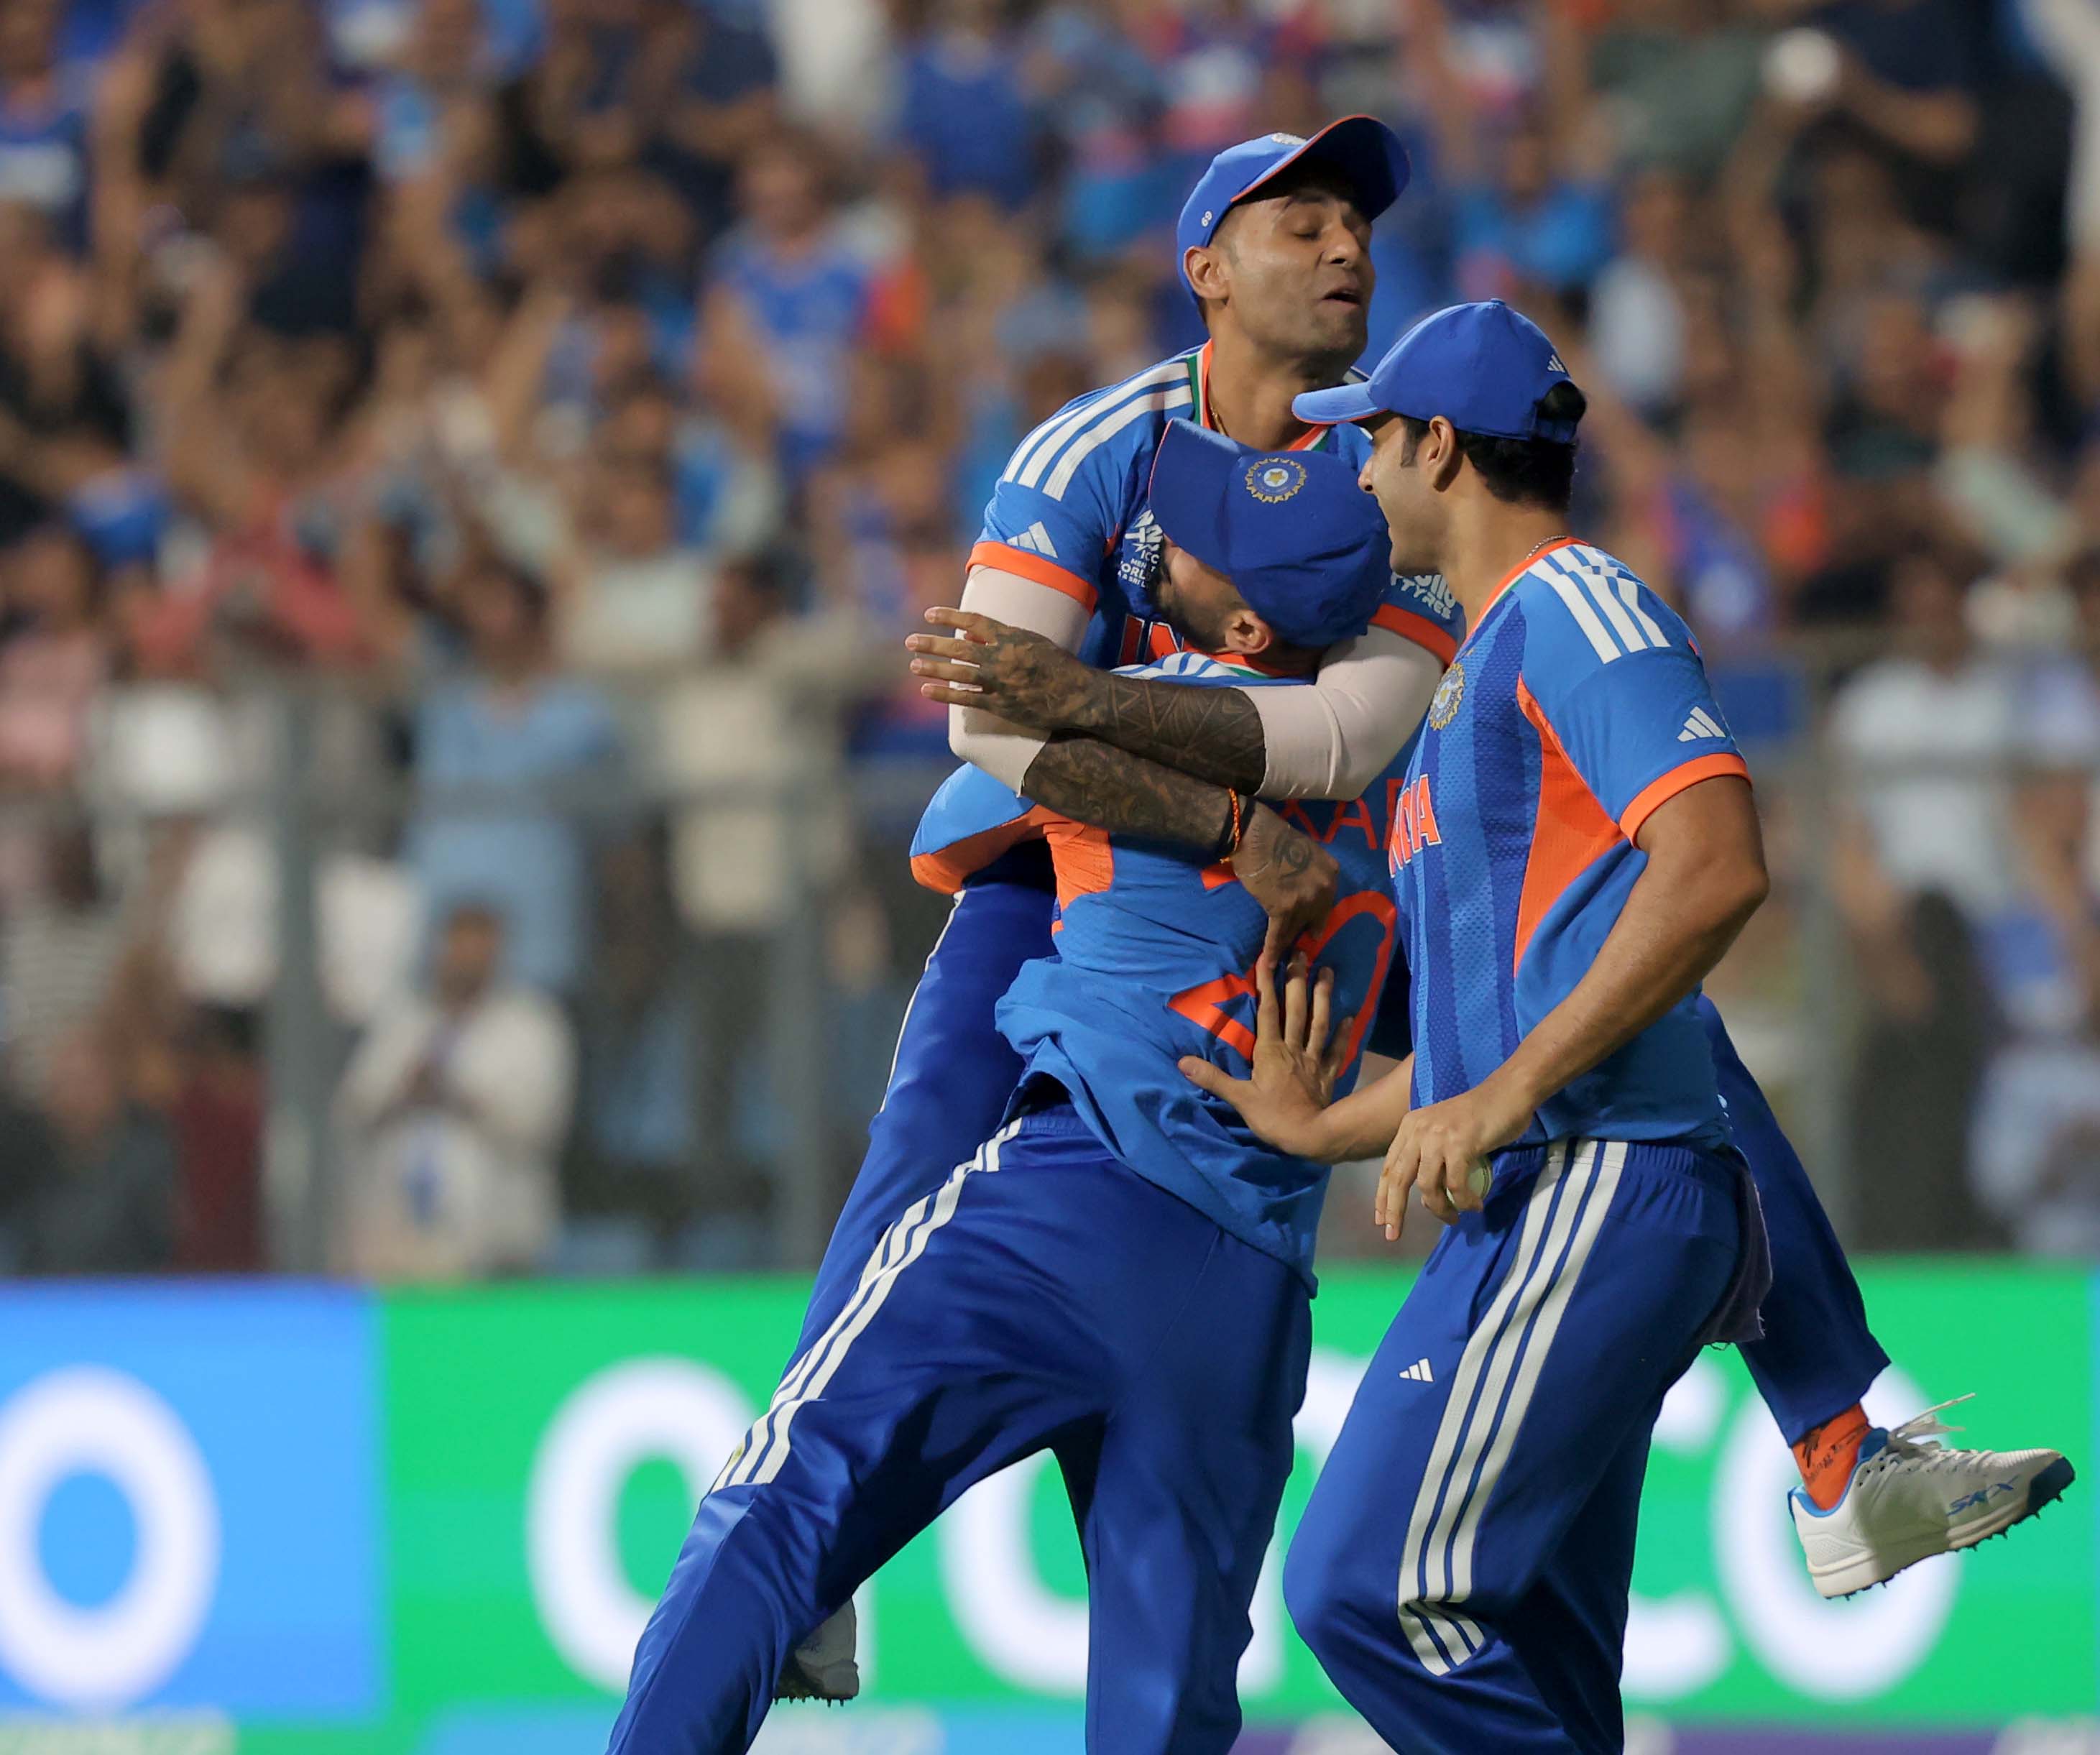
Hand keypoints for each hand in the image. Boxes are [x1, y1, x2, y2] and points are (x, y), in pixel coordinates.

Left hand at [906, 607, 1103, 732]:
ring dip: (933, 668)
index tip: (929, 614)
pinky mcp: (1000, 704)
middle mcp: (1001, 657)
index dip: (948, 617)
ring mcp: (999, 682)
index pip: (972, 621)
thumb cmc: (1059, 665)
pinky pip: (966, 699)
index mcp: (1011, 636)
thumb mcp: (1033, 641)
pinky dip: (944, 695)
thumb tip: (973, 634)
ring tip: (913, 664)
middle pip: (958, 648)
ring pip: (958, 673)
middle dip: (932, 644)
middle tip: (910, 641)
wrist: (1078, 695)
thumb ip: (1004, 636)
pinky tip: (927, 690)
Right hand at [1179, 955, 1353, 1155]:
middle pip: (1295, 1009)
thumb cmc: (1272, 1116)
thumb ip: (1213, 1077)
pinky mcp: (1326, 1073)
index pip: (1267, 1011)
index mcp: (1270, 1051)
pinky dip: (1343, 1033)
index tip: (1268, 958)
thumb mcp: (1238, 1098)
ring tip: (1327, 971)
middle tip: (1302, 953)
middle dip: (1297, 980)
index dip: (1266, 984)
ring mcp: (1312, 1059)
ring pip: (1318, 1022)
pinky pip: (1336, 1050)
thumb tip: (1182, 1062)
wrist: (1310, 1135)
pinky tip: (1350, 1016)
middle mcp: (1293, 1048)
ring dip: (1323, 996)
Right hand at [1234, 804, 1337, 964]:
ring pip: (1295, 927)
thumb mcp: (1307, 851)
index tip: (1312, 925)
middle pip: (1315, 917)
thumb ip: (1312, 871)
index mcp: (1332, 872)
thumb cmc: (1276, 837)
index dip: (1316, 913)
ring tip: (1282, 957)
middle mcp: (1324, 888)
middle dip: (1305, 930)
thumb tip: (1305, 887)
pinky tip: (1267, 962)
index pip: (1326, 900)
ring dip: (1286, 943)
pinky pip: (1277, 934)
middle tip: (1298, 944)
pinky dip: (1272, 949)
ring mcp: (1306, 900)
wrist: (1255, 835)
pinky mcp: (1284, 909)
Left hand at [1373, 1077, 1533, 1241]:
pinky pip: (1456, 1186)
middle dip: (1394, 1210)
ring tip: (1453, 1218)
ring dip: (1439, 1209)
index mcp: (1410, 1126)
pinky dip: (1465, 1201)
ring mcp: (1437, 1137)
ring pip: (1427, 1187)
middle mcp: (1418, 1130)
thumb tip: (1427, 1199)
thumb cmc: (1480, 1115)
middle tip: (1393, 1235)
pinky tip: (1475, 1205)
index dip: (1382, 1196)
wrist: (1507, 1093)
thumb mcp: (1444, 1132)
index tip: (1381, 1220)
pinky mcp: (1459, 1144)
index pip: (1388, 1167)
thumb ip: (1431, 1158)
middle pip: (1397, 1179)